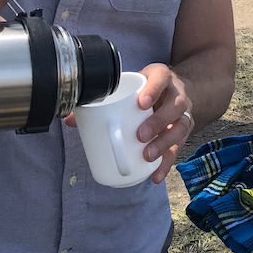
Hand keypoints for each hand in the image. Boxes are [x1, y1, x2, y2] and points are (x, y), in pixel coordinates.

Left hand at [64, 63, 196, 183]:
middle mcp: (177, 94)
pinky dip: (167, 163)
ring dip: (164, 144)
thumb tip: (69, 119)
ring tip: (147, 156)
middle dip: (158, 122)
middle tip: (140, 135)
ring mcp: (182, 114)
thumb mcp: (129, 85)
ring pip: (180, 128)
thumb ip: (103, 100)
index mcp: (162, 77)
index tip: (140, 103)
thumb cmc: (146, 88)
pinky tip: (155, 175)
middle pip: (174, 106)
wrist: (174, 90)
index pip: (161, 78)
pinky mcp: (183, 132)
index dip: (154, 90)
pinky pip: (179, 148)